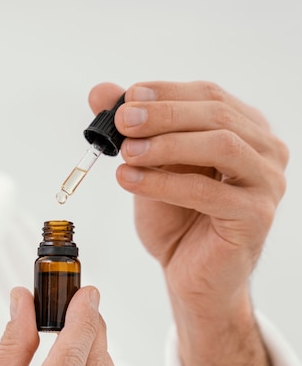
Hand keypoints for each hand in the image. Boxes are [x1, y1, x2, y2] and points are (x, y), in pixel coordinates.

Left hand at [87, 81, 286, 365]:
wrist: (189, 275)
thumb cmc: (174, 221)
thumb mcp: (147, 168)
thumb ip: (131, 131)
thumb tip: (100, 91)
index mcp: (243, 131)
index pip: (208, 95)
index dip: (166, 92)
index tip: (126, 97)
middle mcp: (264, 151)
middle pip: (216, 115)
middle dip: (164, 115)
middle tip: (122, 120)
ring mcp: (266, 183)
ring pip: (221, 145)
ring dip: (167, 144)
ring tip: (125, 151)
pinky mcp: (256, 216)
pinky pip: (209, 191)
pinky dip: (165, 182)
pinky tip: (129, 181)